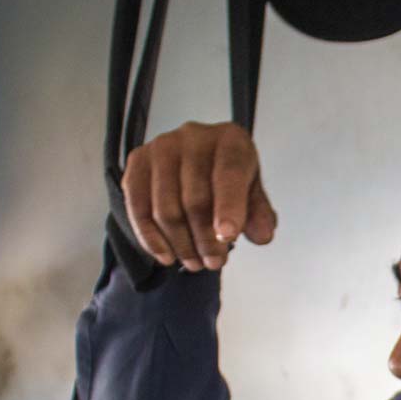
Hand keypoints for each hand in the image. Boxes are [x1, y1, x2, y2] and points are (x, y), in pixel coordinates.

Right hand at [121, 121, 276, 270]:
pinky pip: (138, 207)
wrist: (198, 161)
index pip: (229, 174)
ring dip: (181, 244)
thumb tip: (262, 236)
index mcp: (230, 140)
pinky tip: (166, 255)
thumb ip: (259, 214)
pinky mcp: (137, 162)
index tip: (228, 237)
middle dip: (206, 239)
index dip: (229, 208)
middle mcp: (194, 136)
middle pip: (195, 199)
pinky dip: (151, 238)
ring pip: (165, 208)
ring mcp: (162, 147)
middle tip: (214, 262)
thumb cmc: (228, 178)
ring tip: (194, 263)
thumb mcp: (252, 193)